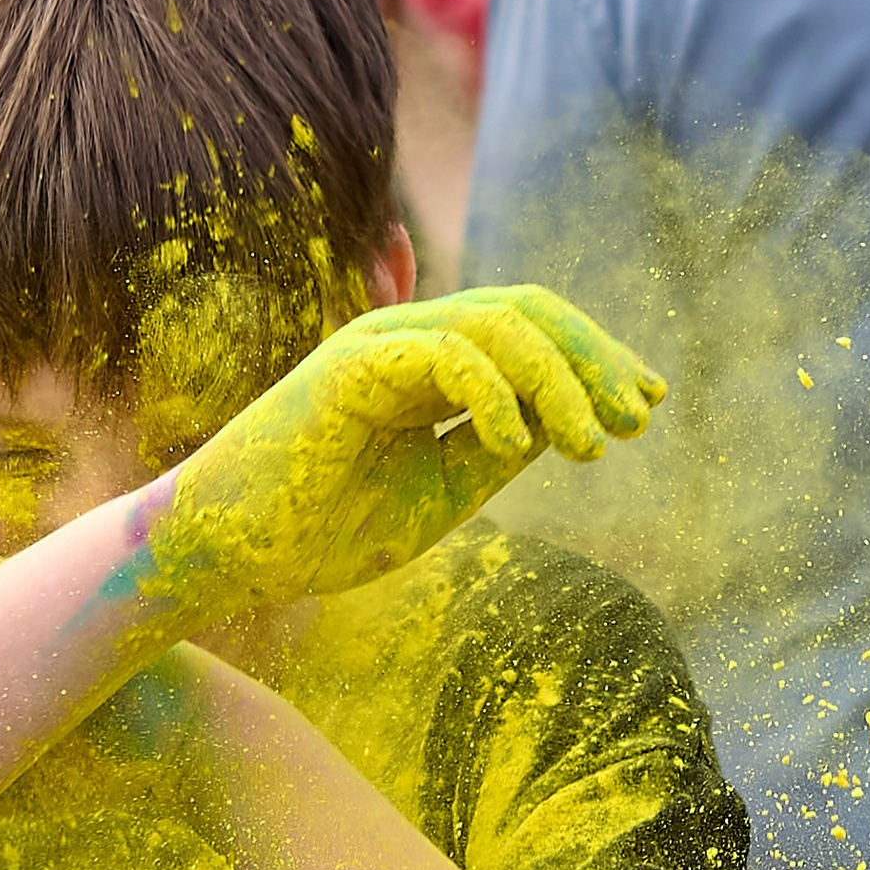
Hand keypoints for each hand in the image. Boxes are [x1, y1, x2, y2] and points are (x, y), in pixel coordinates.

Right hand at [158, 289, 663, 620]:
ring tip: (591, 445)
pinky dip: (496, 396)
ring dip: (560, 382)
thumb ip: (494, 452)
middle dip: (594, 362)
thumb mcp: (437, 495)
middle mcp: (408, 338)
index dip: (594, 363)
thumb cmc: (317, 533)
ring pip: (499, 324)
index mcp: (430, 367)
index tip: (643, 408)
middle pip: (529, 313)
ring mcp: (379, 344)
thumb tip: (566, 424)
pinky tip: (521, 451)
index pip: (530, 335)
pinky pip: (447, 353)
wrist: (226, 556)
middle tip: (637, 419)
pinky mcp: (351, 365)